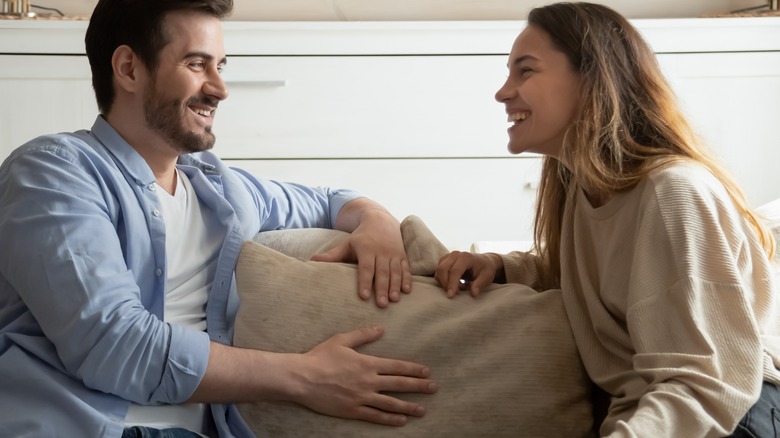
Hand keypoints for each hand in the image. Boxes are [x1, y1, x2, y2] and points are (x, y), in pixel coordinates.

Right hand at [293, 327, 436, 425]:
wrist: (302, 378)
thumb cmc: (320, 357)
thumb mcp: (341, 340)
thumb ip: (363, 335)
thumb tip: (381, 329)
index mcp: (367, 363)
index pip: (397, 366)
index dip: (414, 369)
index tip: (427, 372)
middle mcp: (368, 381)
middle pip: (399, 384)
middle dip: (419, 387)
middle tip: (434, 388)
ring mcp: (361, 397)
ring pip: (391, 403)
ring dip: (409, 406)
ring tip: (423, 410)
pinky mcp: (352, 410)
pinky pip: (375, 416)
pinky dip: (390, 419)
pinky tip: (402, 421)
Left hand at [311, 209, 410, 307]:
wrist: (380, 220)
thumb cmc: (361, 237)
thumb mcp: (346, 244)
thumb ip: (332, 255)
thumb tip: (312, 261)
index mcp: (366, 249)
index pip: (366, 268)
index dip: (365, 282)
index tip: (364, 296)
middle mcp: (381, 251)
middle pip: (382, 272)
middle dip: (382, 288)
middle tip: (382, 304)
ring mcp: (394, 253)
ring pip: (395, 271)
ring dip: (395, 286)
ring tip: (394, 300)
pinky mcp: (402, 255)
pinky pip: (406, 268)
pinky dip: (407, 279)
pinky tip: (406, 291)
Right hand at [435, 251, 502, 297]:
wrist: (484, 261)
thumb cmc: (486, 269)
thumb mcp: (487, 277)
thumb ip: (480, 284)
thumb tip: (473, 293)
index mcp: (466, 257)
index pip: (455, 271)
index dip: (452, 284)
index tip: (451, 295)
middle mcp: (455, 255)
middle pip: (442, 269)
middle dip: (445, 284)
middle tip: (454, 294)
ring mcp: (448, 256)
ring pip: (438, 270)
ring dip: (444, 282)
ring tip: (458, 288)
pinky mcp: (444, 260)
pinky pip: (438, 271)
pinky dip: (443, 280)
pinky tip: (454, 284)